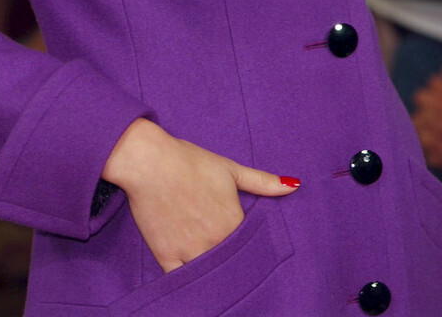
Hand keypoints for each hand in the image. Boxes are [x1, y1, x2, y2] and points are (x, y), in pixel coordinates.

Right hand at [102, 119, 298, 274]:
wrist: (147, 160)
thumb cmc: (188, 160)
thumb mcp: (228, 168)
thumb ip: (262, 181)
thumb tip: (295, 185)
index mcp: (233, 222)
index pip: (251, 249)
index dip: (251, 250)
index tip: (250, 252)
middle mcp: (214, 242)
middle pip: (232, 266)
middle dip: (235, 266)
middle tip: (231, 262)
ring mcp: (190, 251)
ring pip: (210, 276)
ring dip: (214, 275)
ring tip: (216, 270)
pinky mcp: (166, 256)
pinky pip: (182, 280)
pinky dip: (189, 281)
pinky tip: (194, 278)